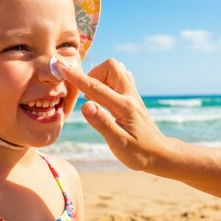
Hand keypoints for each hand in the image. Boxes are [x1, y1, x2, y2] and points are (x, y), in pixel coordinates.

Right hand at [56, 58, 172, 170]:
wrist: (160, 154)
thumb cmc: (139, 153)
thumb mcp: (119, 144)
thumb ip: (102, 123)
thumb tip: (85, 105)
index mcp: (123, 107)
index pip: (95, 87)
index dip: (76, 76)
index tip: (60, 66)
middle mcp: (130, 96)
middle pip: (111, 66)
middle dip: (93, 74)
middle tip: (86, 95)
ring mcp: (133, 95)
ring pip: (116, 70)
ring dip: (101, 77)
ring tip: (94, 98)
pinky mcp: (133, 97)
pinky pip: (121, 77)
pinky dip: (108, 81)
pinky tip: (104, 96)